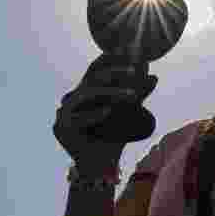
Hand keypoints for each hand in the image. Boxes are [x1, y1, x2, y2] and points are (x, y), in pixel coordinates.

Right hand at [54, 54, 158, 169]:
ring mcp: (63, 113)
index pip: (96, 69)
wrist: (101, 167)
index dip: (110, 58)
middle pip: (92, 78)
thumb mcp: (128, 114)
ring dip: (110, 93)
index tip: (128, 48)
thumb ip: (137, 95)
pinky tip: (109, 112)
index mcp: (85, 93)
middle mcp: (72, 99)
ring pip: (87, 95)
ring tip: (132, 95)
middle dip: (115, 72)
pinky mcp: (60, 128)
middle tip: (135, 70)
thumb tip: (154, 76)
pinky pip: (78, 118)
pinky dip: (94, 115)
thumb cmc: (114, 138)